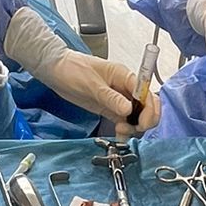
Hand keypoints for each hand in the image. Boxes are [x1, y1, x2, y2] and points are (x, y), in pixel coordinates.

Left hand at [42, 53, 160, 130]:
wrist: (56, 71)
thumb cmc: (73, 70)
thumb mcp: (92, 84)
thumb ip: (110, 98)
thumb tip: (129, 110)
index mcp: (125, 76)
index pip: (146, 93)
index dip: (149, 110)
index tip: (142, 123)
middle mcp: (125, 88)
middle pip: (147, 105)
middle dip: (146, 119)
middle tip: (134, 129)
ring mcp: (118, 99)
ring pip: (137, 115)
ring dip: (134, 126)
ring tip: (121, 131)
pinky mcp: (110, 108)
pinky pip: (124, 121)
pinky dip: (125, 129)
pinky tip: (120, 135)